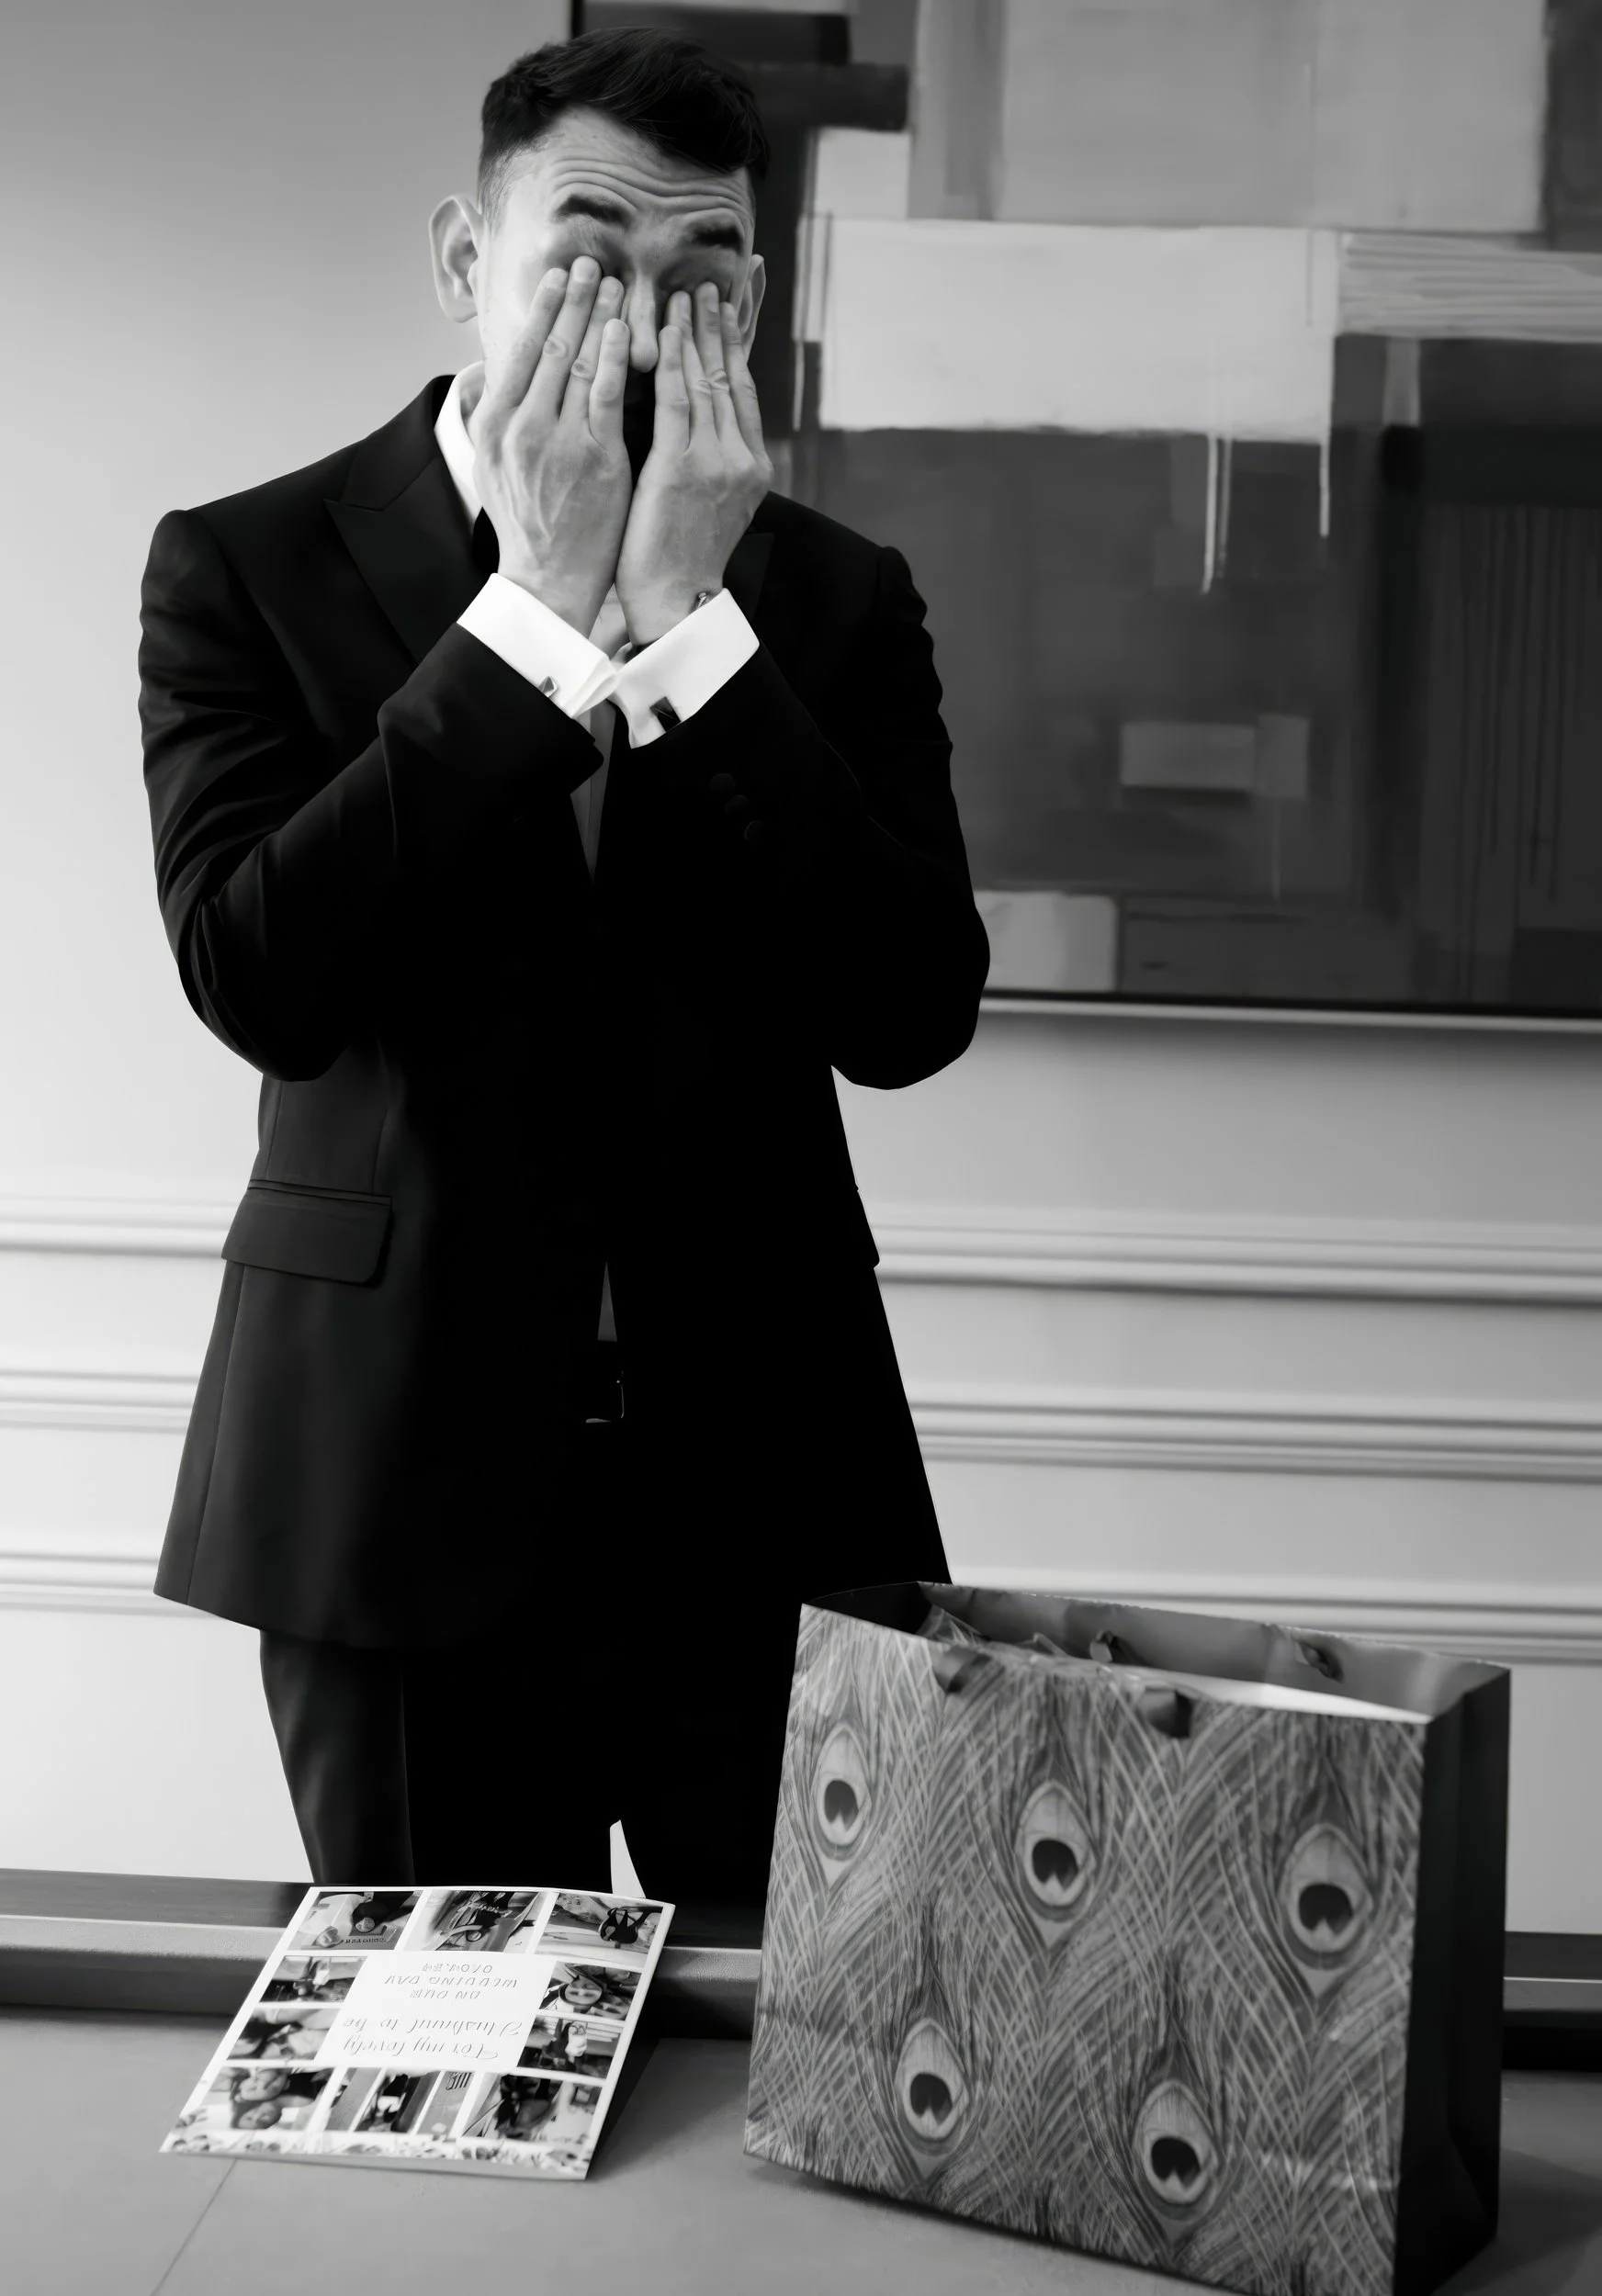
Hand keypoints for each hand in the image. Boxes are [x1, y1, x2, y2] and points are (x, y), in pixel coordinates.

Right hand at [472, 258, 631, 634]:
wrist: (549, 580)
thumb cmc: (529, 525)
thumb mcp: (495, 468)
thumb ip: (500, 418)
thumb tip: (501, 373)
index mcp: (493, 426)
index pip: (517, 351)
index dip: (541, 309)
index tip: (558, 278)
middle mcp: (519, 427)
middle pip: (547, 345)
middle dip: (572, 299)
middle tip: (590, 263)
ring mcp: (557, 441)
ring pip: (577, 361)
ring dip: (598, 315)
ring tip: (615, 284)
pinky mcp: (595, 458)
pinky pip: (606, 393)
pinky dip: (614, 355)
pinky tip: (626, 328)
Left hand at [616, 280, 772, 644]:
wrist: (676, 603)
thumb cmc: (681, 559)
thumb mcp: (712, 506)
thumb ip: (712, 463)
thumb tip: (703, 428)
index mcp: (752, 467)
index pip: (743, 390)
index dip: (736, 345)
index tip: (729, 307)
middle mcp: (742, 458)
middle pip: (731, 376)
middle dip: (719, 326)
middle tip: (708, 284)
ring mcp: (716, 461)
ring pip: (706, 379)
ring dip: (695, 331)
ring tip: (685, 293)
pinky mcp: (683, 467)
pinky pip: (676, 399)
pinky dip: (671, 360)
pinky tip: (664, 328)